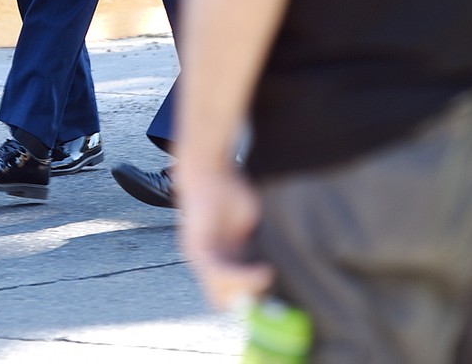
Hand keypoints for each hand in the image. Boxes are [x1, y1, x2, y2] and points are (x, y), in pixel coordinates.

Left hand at [181, 163, 272, 310]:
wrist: (209, 167)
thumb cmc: (227, 191)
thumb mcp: (245, 224)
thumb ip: (250, 247)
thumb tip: (269, 268)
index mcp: (216, 258)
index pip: (228, 295)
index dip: (250, 300)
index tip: (273, 300)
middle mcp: (203, 263)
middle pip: (223, 301)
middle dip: (248, 303)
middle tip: (271, 295)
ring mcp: (198, 258)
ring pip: (221, 293)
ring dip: (248, 291)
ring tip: (268, 278)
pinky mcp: (199, 248)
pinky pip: (220, 274)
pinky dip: (244, 278)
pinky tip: (264, 271)